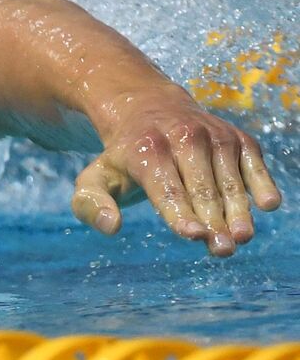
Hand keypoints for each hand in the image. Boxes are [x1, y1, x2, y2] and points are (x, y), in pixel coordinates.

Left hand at [71, 88, 282, 255]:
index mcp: (146, 150)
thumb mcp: (95, 177)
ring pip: (229, 181)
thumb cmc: (123, 157)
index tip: (192, 235)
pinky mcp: (238, 137)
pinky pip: (254, 163)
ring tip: (241, 238)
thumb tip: (110, 227)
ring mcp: (215, 135)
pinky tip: (268, 204)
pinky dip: (261, 182)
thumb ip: (91, 204)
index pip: (166, 188)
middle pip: (202, 188)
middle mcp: (184, 137)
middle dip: (213, 220)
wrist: (149, 109)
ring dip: (238, 211)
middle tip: (223, 250)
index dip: (179, 212)